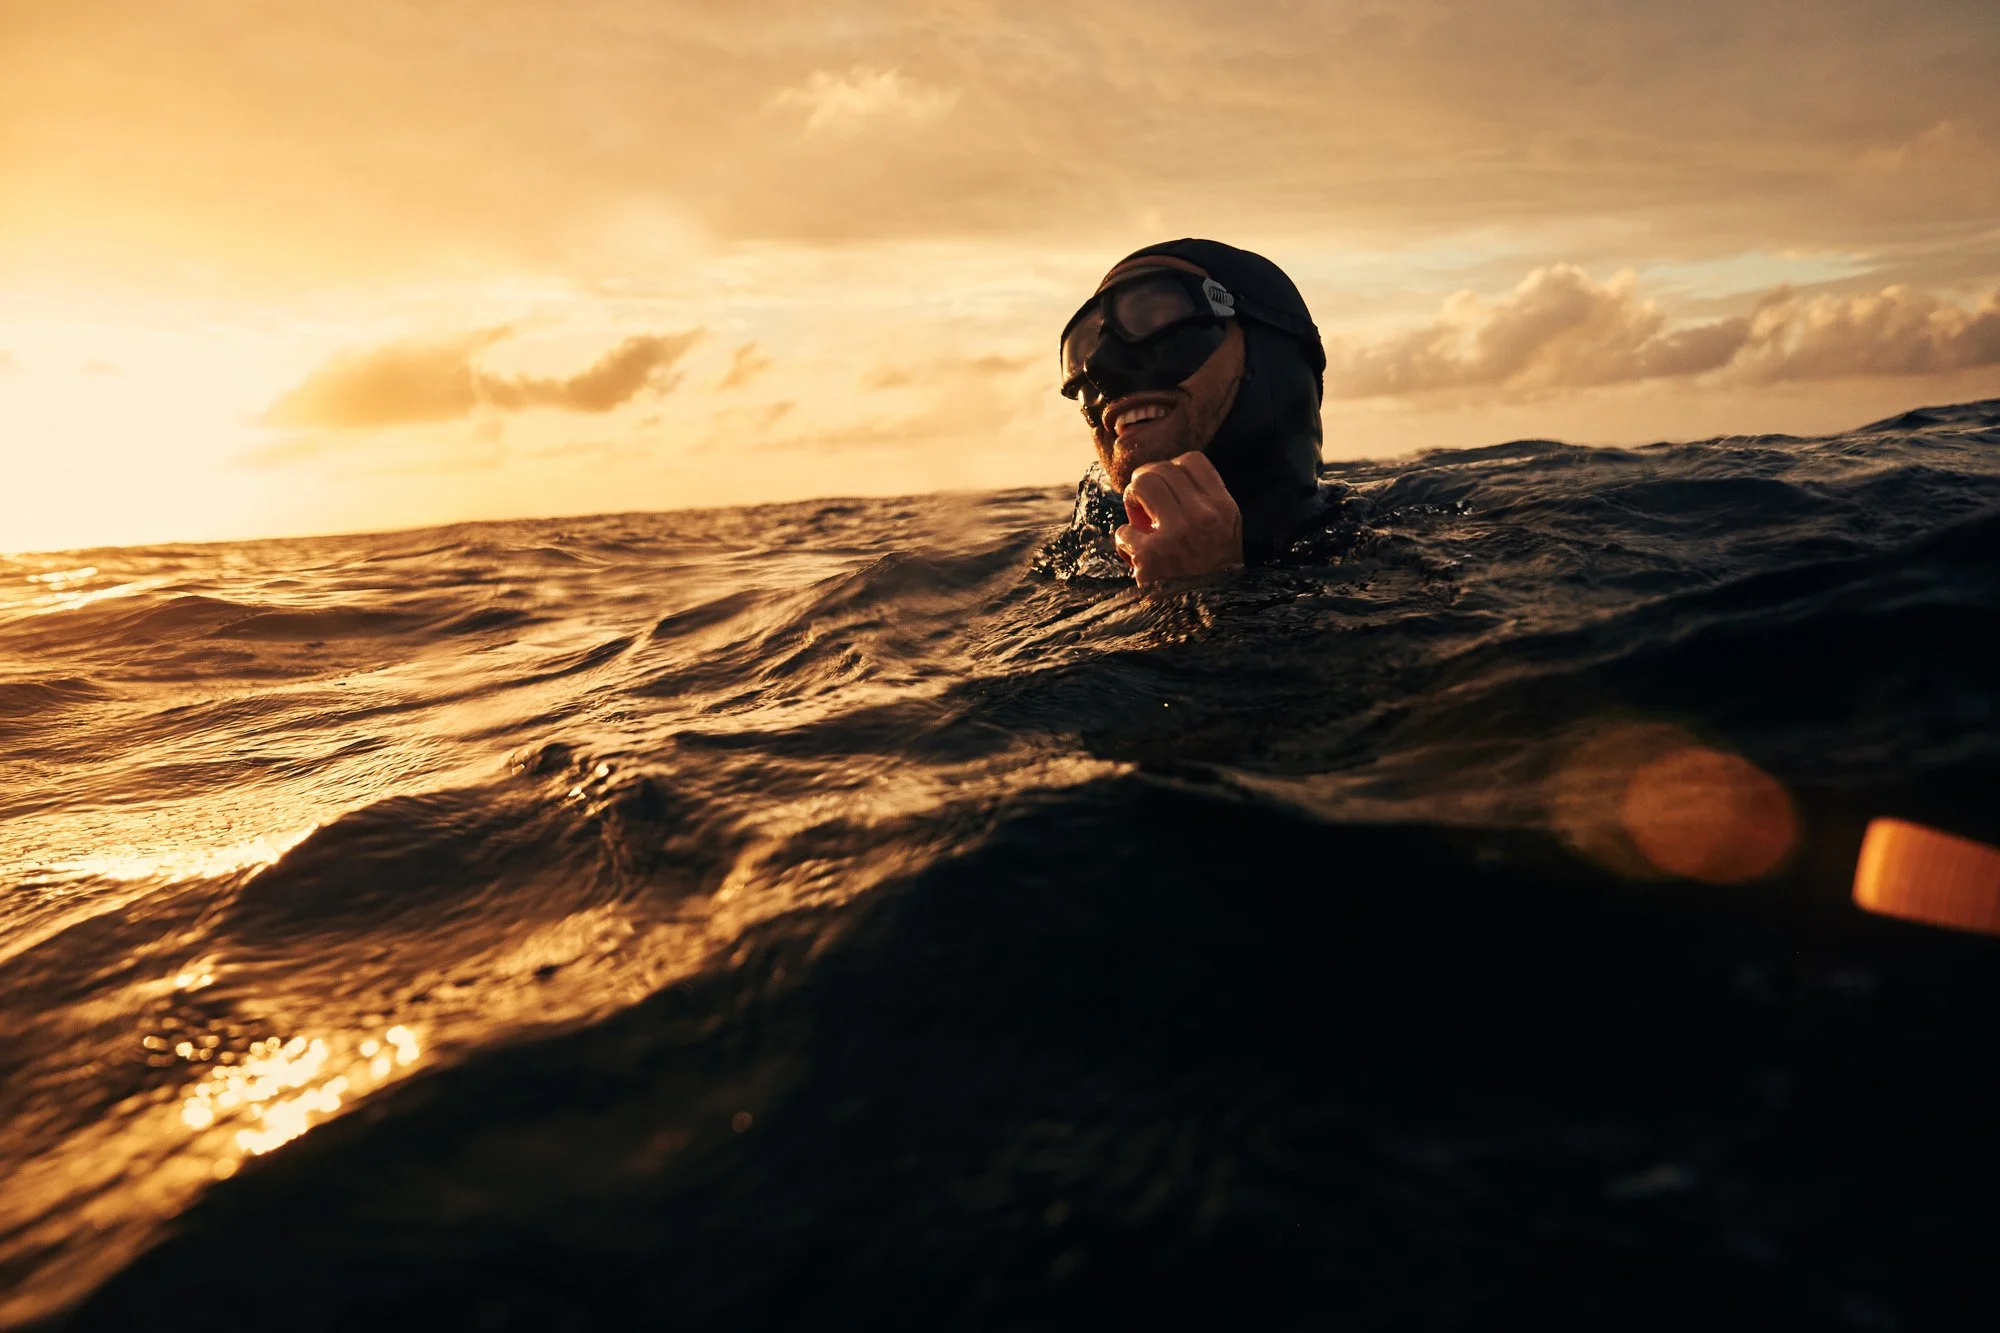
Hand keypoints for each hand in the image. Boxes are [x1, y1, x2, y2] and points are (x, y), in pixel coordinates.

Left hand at [1115, 452, 1243, 586]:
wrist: (1210, 619)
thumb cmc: (1212, 572)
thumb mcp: (1225, 533)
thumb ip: (1206, 503)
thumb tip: (1169, 474)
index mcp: (1224, 508)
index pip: (1192, 460)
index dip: (1171, 468)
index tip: (1166, 487)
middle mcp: (1203, 517)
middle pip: (1160, 469)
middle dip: (1144, 482)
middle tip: (1142, 503)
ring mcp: (1176, 535)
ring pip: (1141, 485)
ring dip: (1132, 499)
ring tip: (1137, 519)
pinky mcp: (1150, 557)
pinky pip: (1124, 531)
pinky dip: (1125, 543)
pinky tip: (1136, 557)